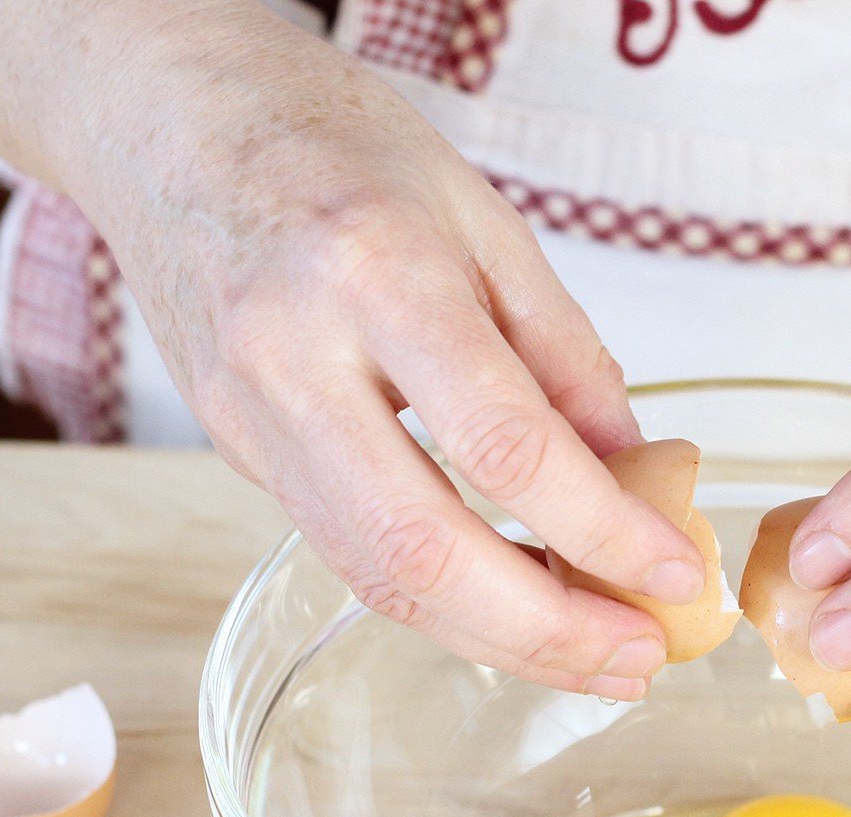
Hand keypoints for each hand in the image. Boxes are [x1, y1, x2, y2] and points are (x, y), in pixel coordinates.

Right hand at [71, 10, 698, 697]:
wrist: (174, 122)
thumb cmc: (339, 148)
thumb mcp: (486, 220)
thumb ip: (565, 355)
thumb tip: (638, 477)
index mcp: (376, 273)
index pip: (504, 445)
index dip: (602, 530)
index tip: (675, 575)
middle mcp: (295, 358)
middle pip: (424, 550)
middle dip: (546, 631)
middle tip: (638, 661)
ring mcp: (248, 417)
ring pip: (376, 578)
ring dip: (497, 641)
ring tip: (594, 660)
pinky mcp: (233, 452)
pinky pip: (347, 552)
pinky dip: (440, 601)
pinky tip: (514, 612)